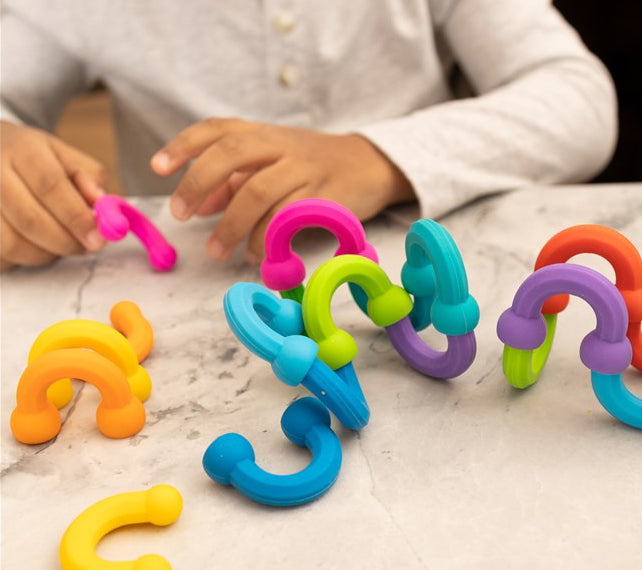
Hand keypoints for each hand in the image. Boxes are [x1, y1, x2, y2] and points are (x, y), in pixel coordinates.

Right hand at [1, 121, 106, 269]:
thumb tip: (106, 209)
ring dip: (47, 253)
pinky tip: (35, 243)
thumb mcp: (68, 158)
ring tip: (61, 242)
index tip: (98, 239)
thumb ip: (91, 180)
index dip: (76, 217)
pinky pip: (2, 256)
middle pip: (30, 219)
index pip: (49, 185)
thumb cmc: (36, 160)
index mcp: (22, 149)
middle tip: (87, 247)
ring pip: (13, 244)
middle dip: (66, 242)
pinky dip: (25, 258)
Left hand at [151, 119, 414, 262]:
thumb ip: (234, 183)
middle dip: (200, 182)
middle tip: (181, 214)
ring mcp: (306, 169)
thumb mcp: (271, 165)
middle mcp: (283, 145)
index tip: (158, 168)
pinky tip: (255, 254)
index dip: (185, 145)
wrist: (370, 165)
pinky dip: (266, 239)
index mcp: (264, 133)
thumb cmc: (311, 167)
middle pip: (233, 153)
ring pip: (260, 191)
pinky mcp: (327, 197)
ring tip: (215, 250)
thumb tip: (199, 205)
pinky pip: (289, 219)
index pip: (218, 129)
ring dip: (231, 224)